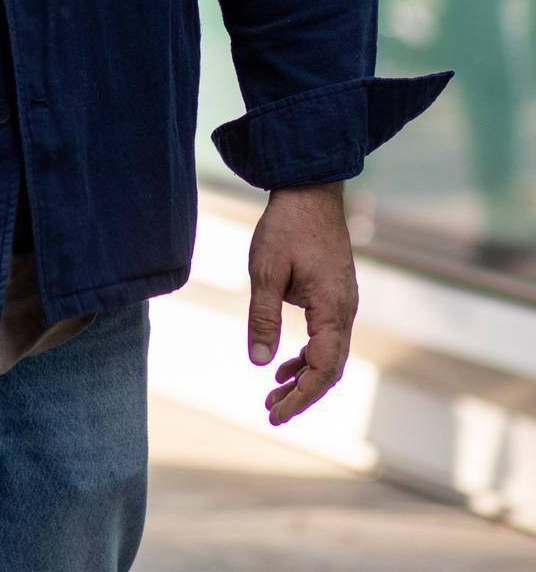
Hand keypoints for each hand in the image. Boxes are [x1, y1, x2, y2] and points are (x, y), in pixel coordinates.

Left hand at [246, 181, 357, 426]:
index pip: (322, 369)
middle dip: (302, 393)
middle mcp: (345, 311)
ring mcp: (343, 303)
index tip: (274, 413)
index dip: (300, 396)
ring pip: (329, 354)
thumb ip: (263, 318)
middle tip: (271, 410)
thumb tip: (259, 363)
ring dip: (303, 376)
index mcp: (333, 309)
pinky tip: (283, 362)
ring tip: (273, 392)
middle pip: (330, 368)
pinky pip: (326, 337)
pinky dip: (306, 354)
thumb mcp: (265, 271)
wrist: (309, 190)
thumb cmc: (286, 227)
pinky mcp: (335, 294)